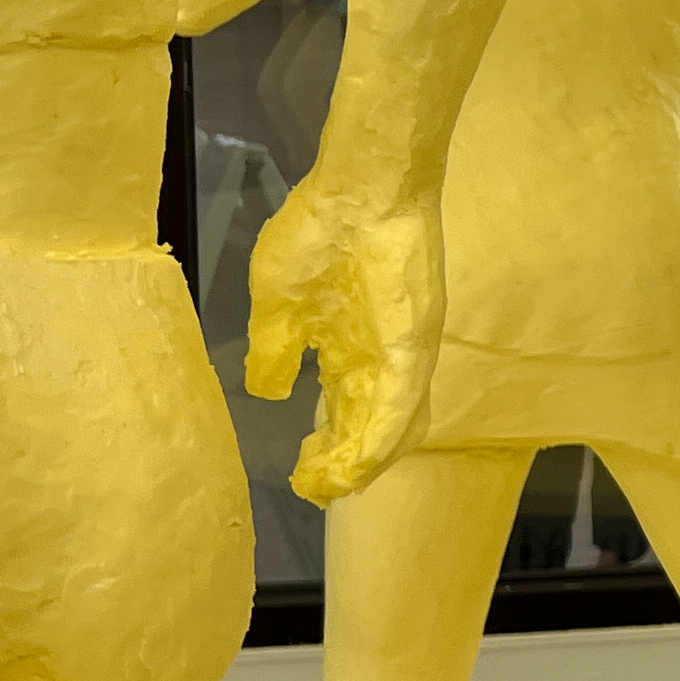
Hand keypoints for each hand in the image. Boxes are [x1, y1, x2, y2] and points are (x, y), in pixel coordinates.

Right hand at [244, 171, 442, 504]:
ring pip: (387, 426)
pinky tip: (355, 470)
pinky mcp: (412, 349)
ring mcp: (400, 354)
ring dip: (359, 463)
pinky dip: (378, 444)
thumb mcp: (278, 302)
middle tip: (314, 488)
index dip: (324, 443)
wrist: (358, 191)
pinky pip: (399, 408)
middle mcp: (378, 357)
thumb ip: (275, 349)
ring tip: (330, 487)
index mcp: (346, 344)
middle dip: (340, 462)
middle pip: (365, 425)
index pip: (340, 407)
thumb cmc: (317, 235)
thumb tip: (266, 391)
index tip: (301, 470)